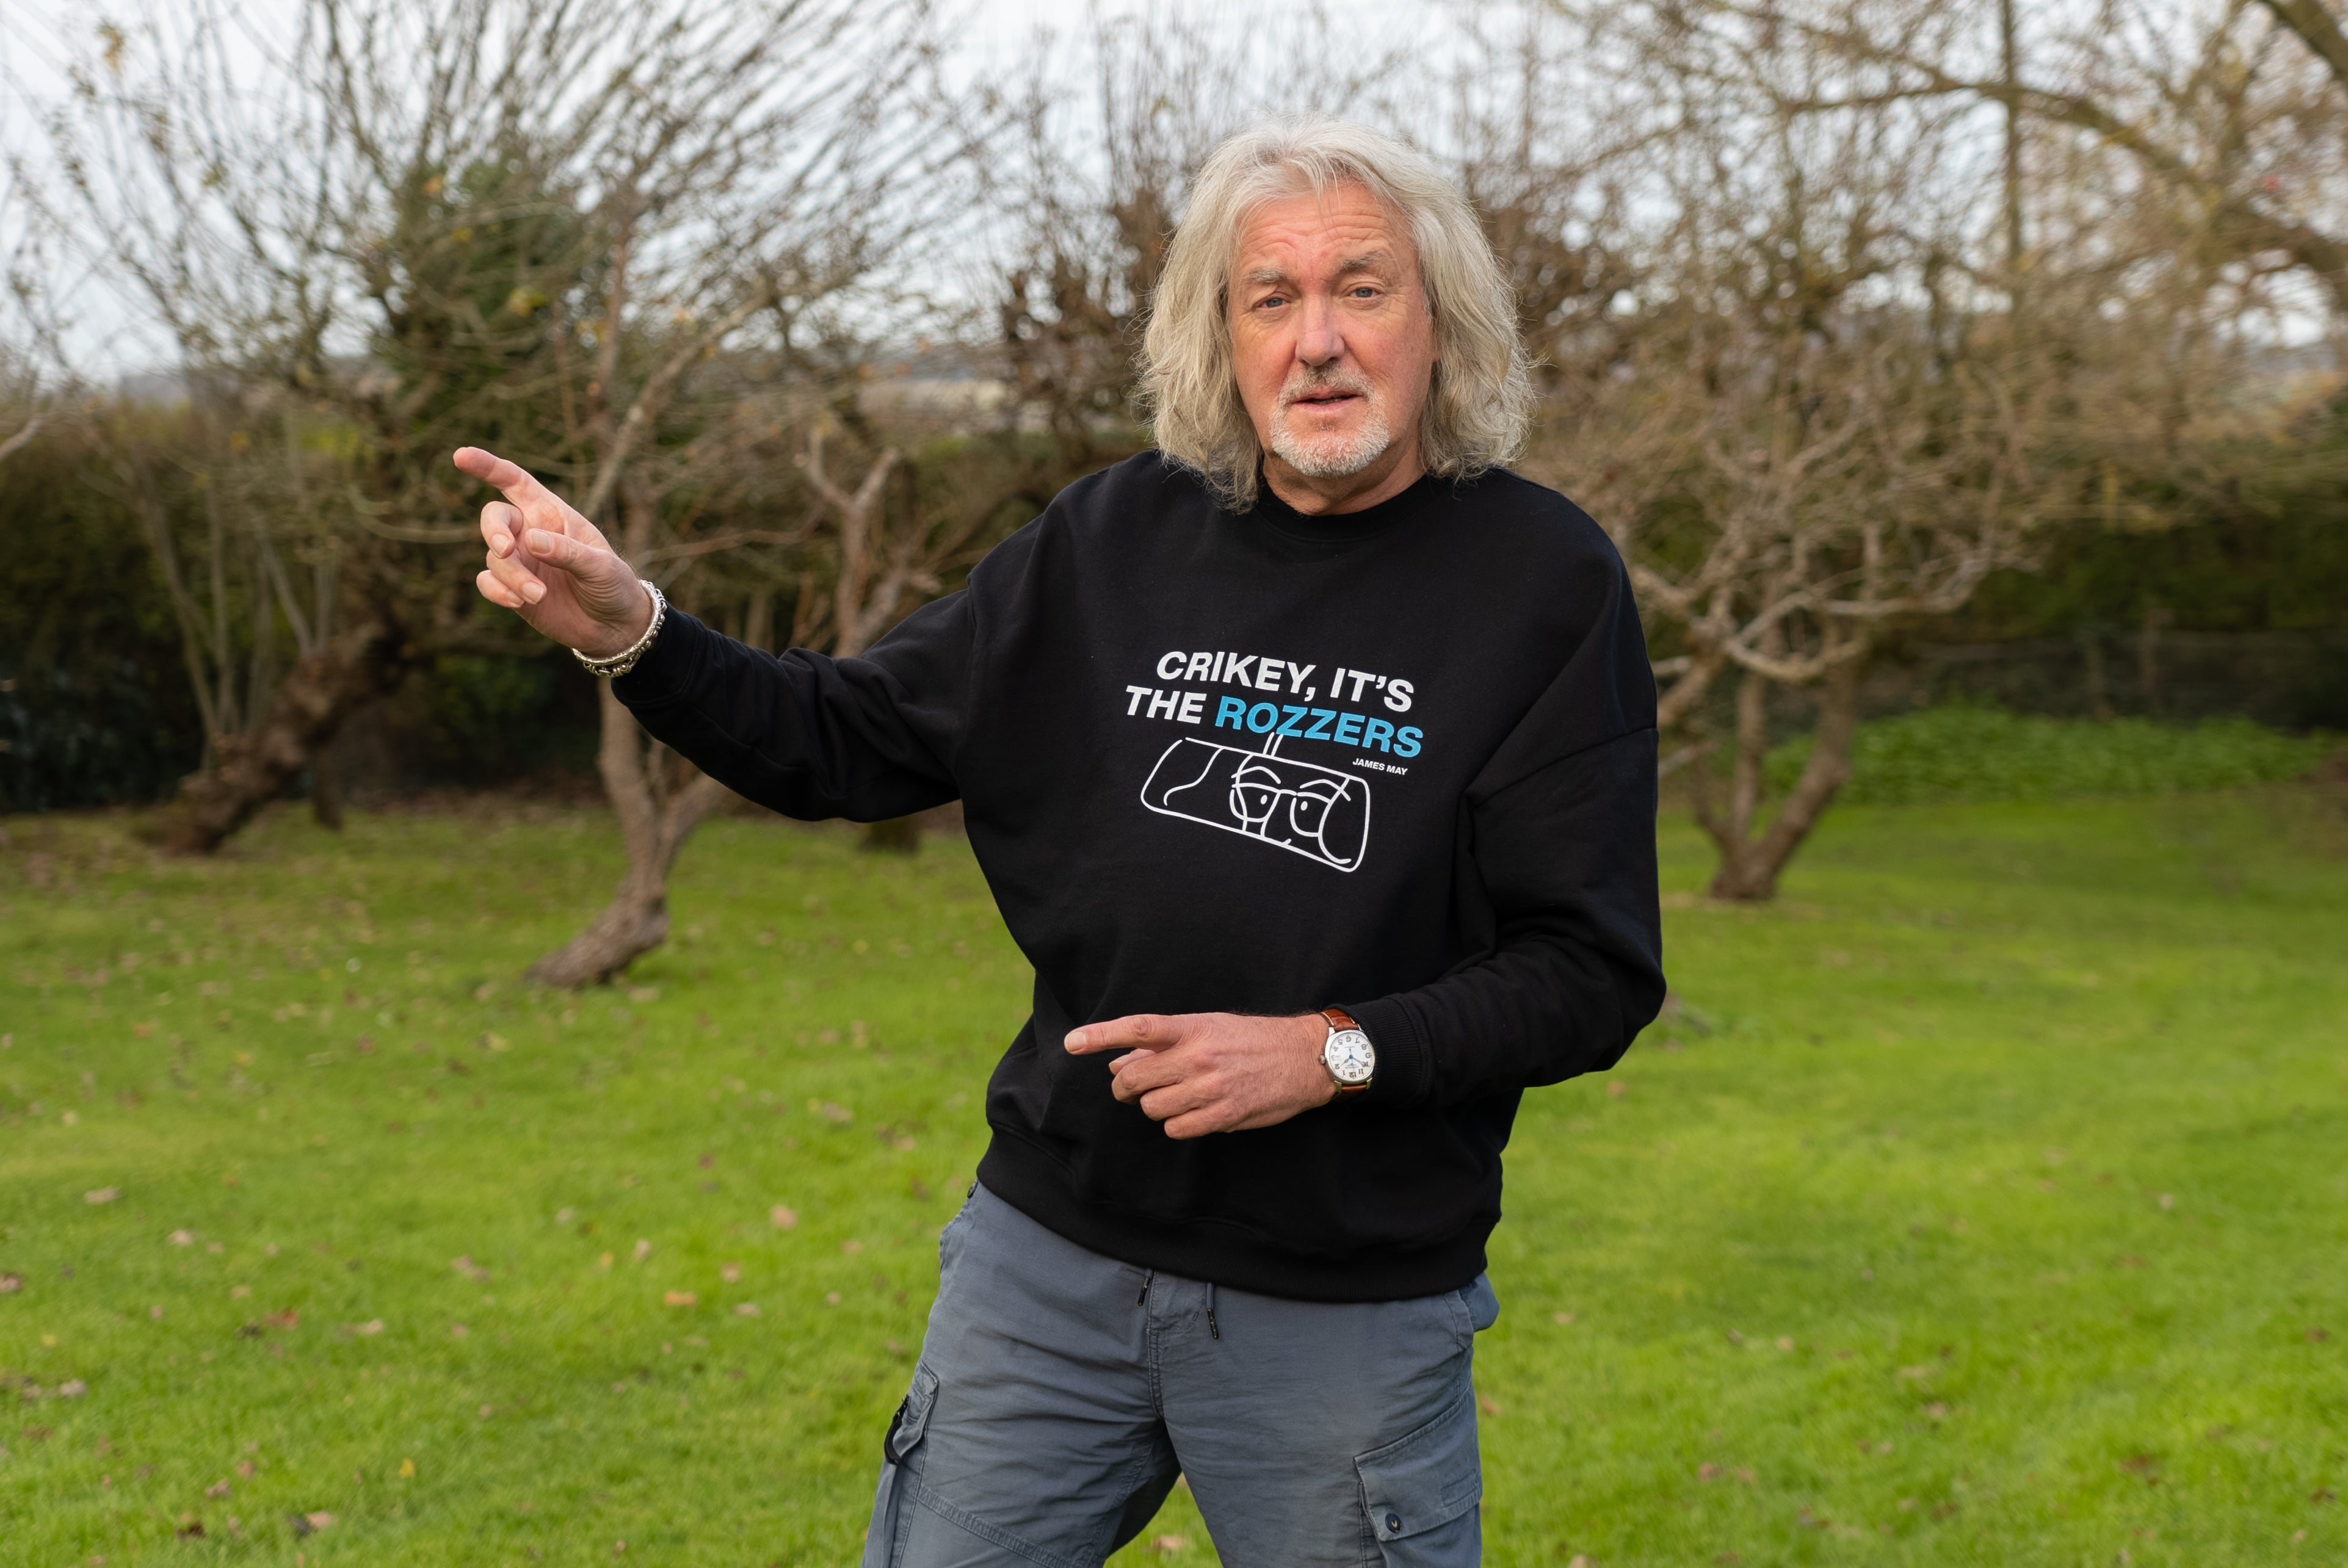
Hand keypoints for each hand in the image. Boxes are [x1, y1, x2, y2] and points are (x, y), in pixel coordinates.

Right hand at [454, 447, 651, 656]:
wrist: (614, 625)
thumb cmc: (613, 585)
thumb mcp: (600, 566)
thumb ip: (567, 551)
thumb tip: (529, 541)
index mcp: (551, 513)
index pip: (515, 482)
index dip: (488, 467)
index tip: (461, 456)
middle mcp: (530, 532)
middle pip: (494, 518)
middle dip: (494, 531)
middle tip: (506, 550)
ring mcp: (520, 561)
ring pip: (494, 558)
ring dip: (512, 576)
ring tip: (539, 595)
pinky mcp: (512, 588)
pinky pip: (488, 582)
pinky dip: (497, 591)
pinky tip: (519, 603)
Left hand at [1064, 1012, 1333, 1138]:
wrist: (1304, 1058)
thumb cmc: (1251, 1040)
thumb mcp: (1209, 1028)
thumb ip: (1164, 1044)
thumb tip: (1119, 1062)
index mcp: (1193, 1027)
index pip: (1138, 1028)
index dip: (1101, 1035)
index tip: (1072, 1042)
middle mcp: (1199, 1055)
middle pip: (1135, 1077)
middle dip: (1126, 1087)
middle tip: (1131, 1088)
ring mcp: (1211, 1087)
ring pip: (1153, 1107)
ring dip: (1155, 1106)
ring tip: (1174, 1097)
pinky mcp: (1223, 1115)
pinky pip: (1177, 1129)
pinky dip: (1177, 1124)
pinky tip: (1192, 1113)